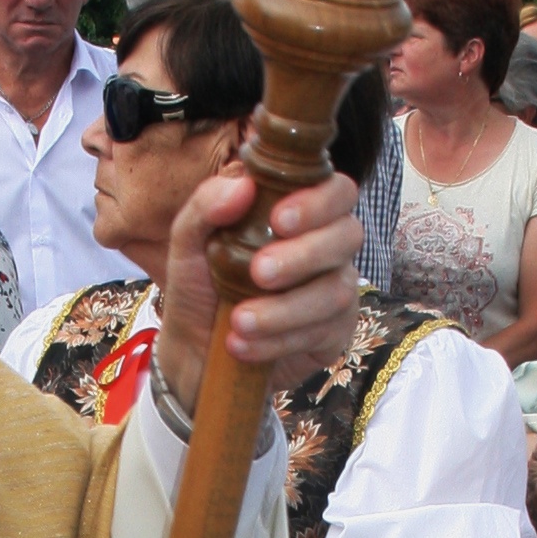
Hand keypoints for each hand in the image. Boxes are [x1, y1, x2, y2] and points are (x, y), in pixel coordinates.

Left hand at [154, 166, 361, 416]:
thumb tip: (243, 185)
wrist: (194, 352)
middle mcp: (327, 247)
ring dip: (285, 308)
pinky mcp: (334, 334)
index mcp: (299, 213)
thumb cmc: (200, 287)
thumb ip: (205, 206)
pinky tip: (244, 345)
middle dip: (304, 255)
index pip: (337, 191)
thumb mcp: (187, 243)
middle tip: (259, 272)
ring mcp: (335, 290)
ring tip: (240, 321)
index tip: (279, 219)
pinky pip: (325, 333)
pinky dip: (280, 341)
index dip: (319, 201)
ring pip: (337, 291)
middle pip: (349, 235)